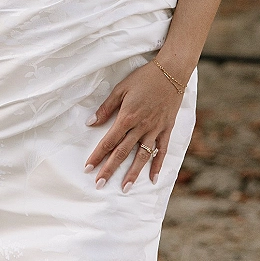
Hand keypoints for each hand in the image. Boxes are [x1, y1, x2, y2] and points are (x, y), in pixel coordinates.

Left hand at [84, 60, 185, 191]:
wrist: (171, 72)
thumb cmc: (144, 78)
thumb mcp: (121, 89)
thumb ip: (106, 108)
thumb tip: (90, 123)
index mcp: (127, 117)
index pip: (108, 141)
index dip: (97, 156)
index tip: (88, 168)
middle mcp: (141, 127)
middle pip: (122, 153)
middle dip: (110, 170)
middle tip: (99, 184)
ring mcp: (155, 130)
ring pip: (142, 156)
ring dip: (133, 173)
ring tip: (125, 187)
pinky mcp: (167, 129)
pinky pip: (162, 151)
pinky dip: (158, 165)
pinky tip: (153, 178)